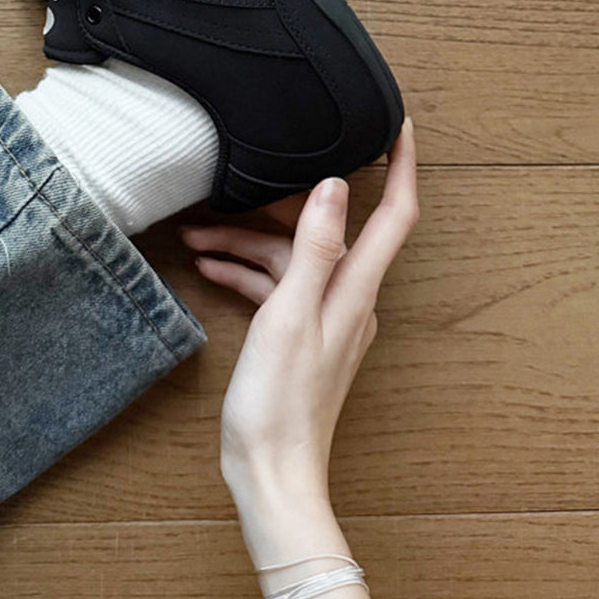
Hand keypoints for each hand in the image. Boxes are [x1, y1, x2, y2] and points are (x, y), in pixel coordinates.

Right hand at [181, 119, 417, 507]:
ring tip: (197, 238)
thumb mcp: (289, 315)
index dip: (401, 165)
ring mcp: (325, 317)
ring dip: (247, 243)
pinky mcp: (301, 335)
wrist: (271, 475)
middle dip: (277, 204)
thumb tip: (336, 187)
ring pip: (292, 257)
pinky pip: (279, 287)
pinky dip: (248, 274)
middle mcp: (350, 298)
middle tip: (230, 186)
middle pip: (326, 229)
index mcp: (356, 289)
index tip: (399, 124)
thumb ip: (314, 250)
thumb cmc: (280, 405)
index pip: (395, 214)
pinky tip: (211, 271)